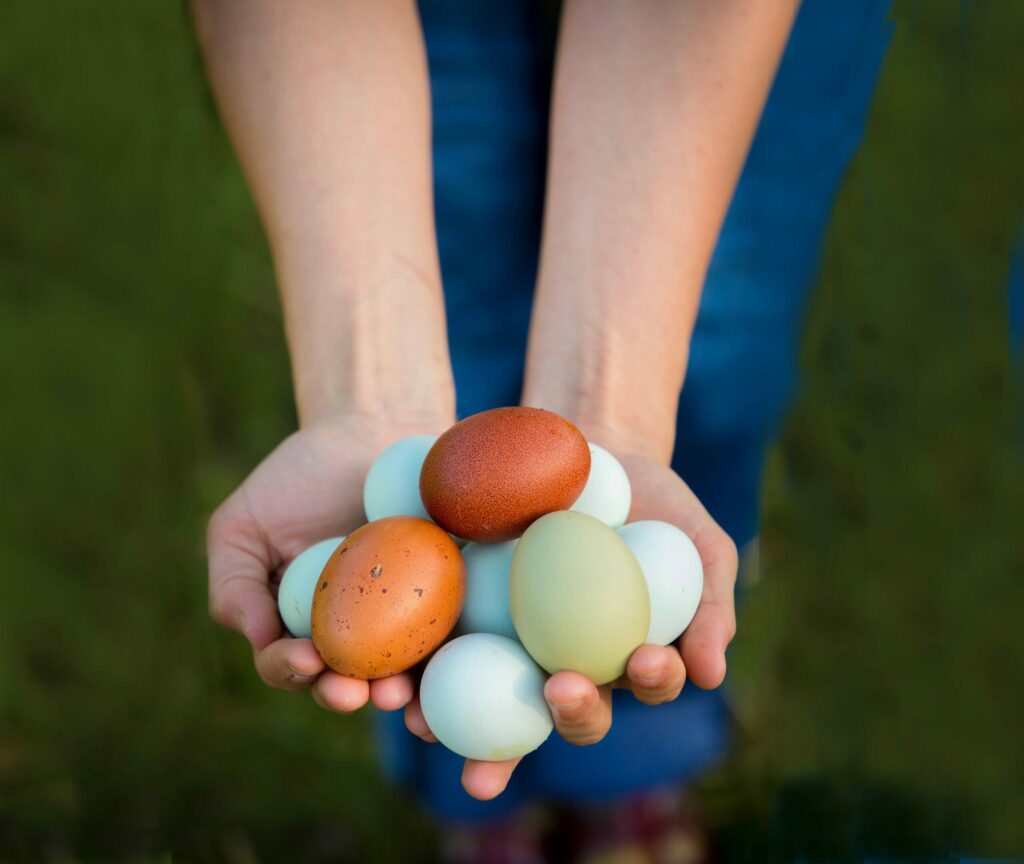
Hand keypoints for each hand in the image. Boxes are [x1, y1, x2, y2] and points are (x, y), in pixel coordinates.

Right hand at [207, 410, 451, 713]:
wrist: (371, 427)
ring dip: (403, 695)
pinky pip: (455, 633)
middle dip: (348, 694)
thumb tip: (257, 639)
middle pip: (349, 681)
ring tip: (400, 692)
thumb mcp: (244, 523)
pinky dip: (454, 655)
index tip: (304, 657)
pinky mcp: (453, 596)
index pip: (288, 662)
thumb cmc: (300, 477)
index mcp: (300, 625)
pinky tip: (452, 659)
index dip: (290, 669)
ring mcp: (406, 619)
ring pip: (404, 672)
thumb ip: (234, 583)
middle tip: (354, 691)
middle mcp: (354, 633)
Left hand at [403, 439, 738, 799]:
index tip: (646, 658)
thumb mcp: (699, 543)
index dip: (647, 682)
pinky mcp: (466, 619)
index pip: (643, 682)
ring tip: (455, 729)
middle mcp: (570, 662)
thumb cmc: (658, 504)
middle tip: (561, 689)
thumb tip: (712, 677)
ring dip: (475, 733)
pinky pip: (445, 654)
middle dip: (569, 716)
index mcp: (628, 655)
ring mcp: (516, 645)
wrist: (591, 451)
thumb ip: (713, 605)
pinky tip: (402, 688)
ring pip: (498, 703)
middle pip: (569, 710)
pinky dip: (421, 677)